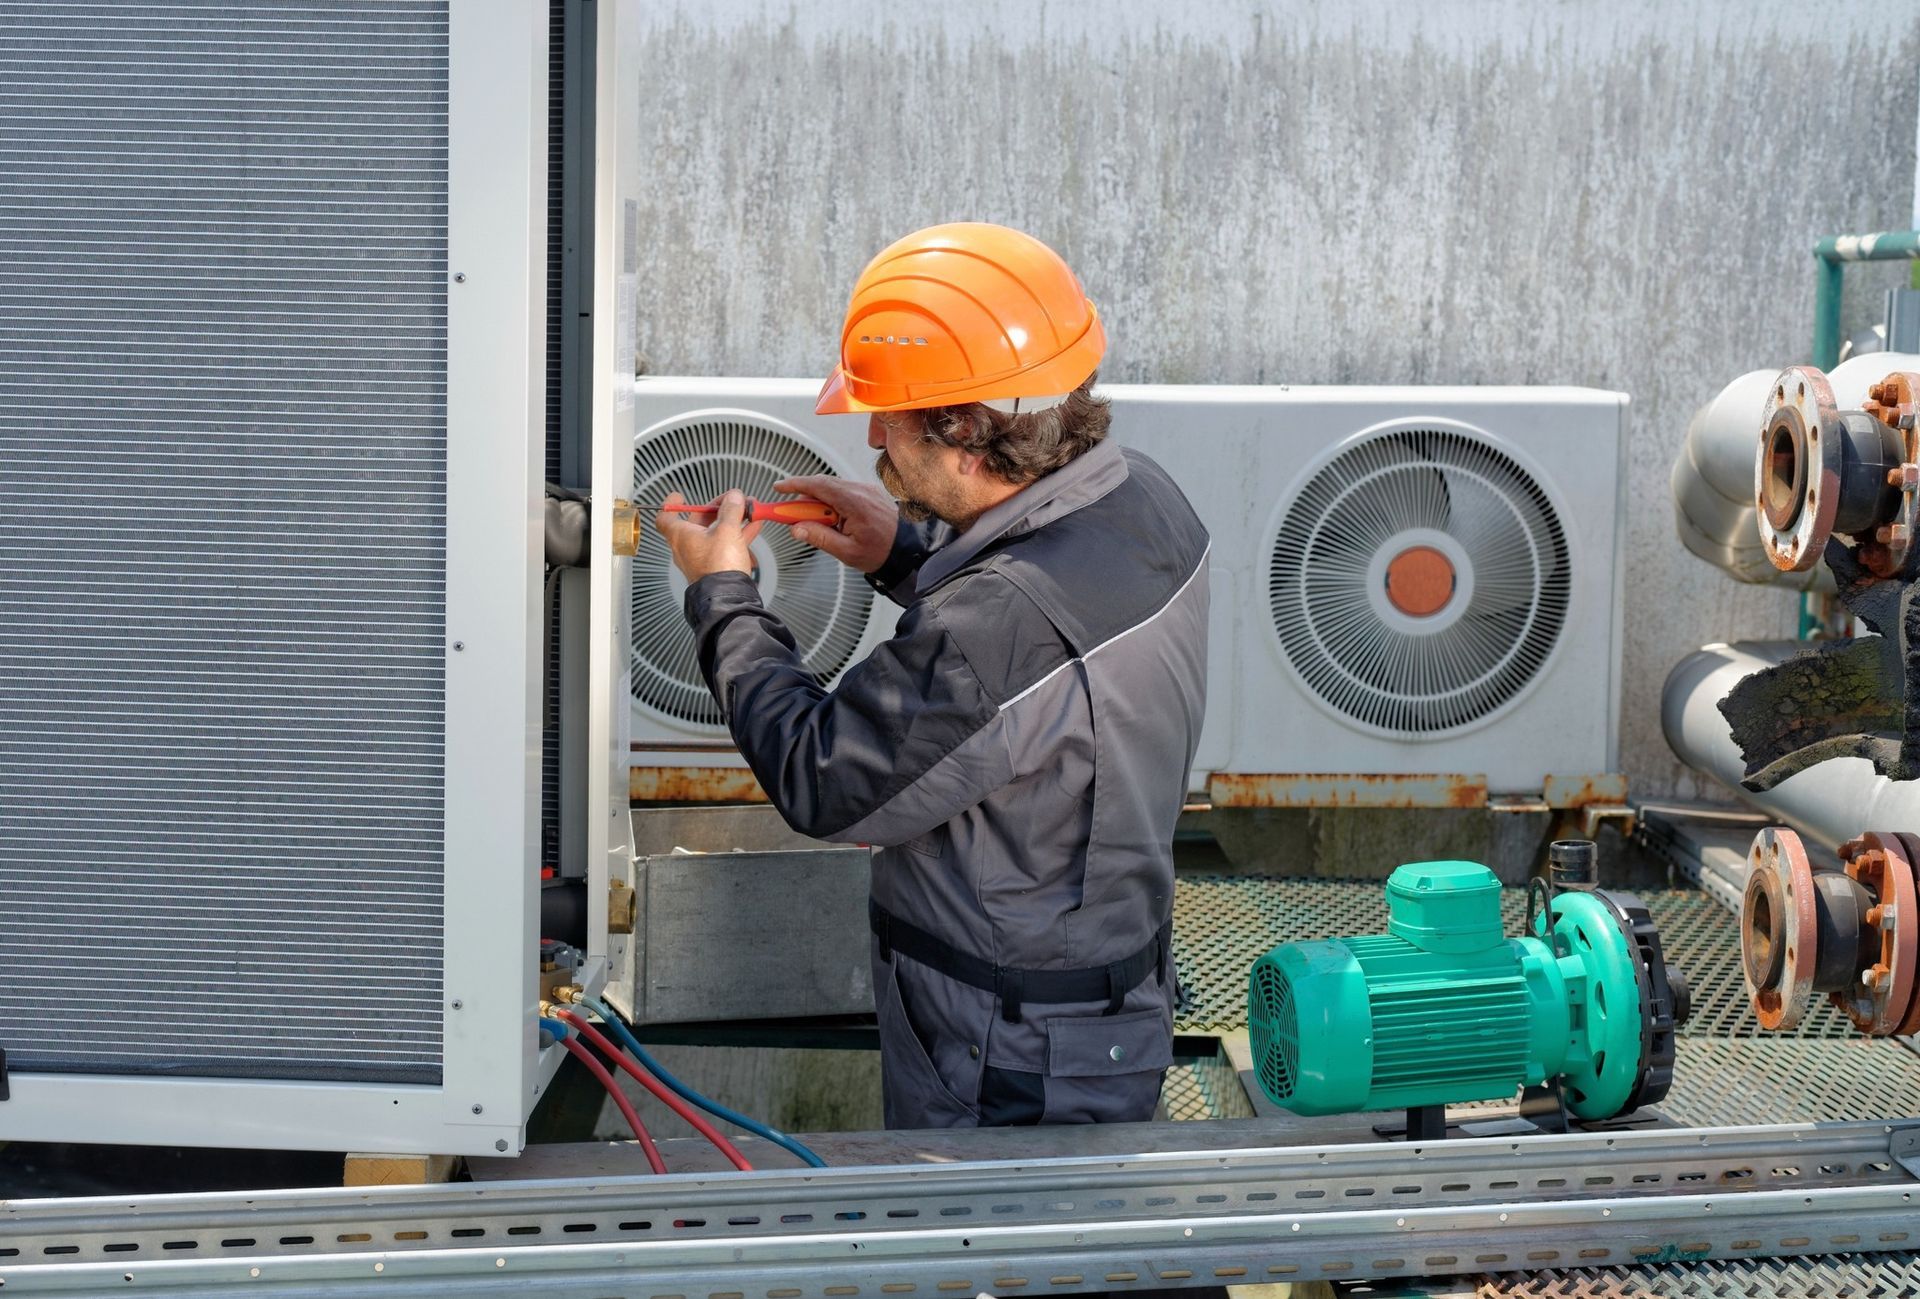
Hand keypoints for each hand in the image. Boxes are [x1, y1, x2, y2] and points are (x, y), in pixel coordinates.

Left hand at [653, 490, 764, 582]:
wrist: (728, 596)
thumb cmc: (718, 567)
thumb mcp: (727, 530)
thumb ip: (731, 510)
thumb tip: (733, 497)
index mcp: (680, 536)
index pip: (666, 517)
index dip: (672, 504)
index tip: (680, 497)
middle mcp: (688, 547)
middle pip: (698, 521)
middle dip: (717, 508)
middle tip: (731, 501)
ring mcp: (702, 557)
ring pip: (715, 532)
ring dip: (731, 520)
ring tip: (748, 511)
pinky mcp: (716, 566)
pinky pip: (726, 544)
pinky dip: (738, 533)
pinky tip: (753, 526)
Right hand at [773, 474, 899, 573]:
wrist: (909, 550)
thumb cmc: (883, 552)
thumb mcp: (846, 552)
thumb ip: (819, 538)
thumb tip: (796, 529)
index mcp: (855, 502)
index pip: (818, 485)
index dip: (795, 484)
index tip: (779, 488)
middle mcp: (861, 490)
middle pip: (823, 485)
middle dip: (804, 498)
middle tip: (792, 515)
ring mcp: (866, 489)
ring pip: (833, 488)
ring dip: (819, 502)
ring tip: (818, 524)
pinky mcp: (869, 493)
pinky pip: (844, 491)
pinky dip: (832, 502)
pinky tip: (833, 520)